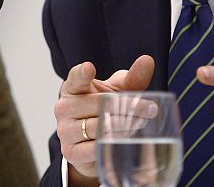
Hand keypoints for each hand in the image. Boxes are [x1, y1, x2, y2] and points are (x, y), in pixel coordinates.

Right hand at [55, 55, 154, 184]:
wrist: (90, 144)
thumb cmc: (104, 111)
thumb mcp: (117, 92)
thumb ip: (132, 78)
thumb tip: (147, 60)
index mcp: (72, 88)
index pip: (75, 78)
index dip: (82, 73)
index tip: (89, 68)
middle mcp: (64, 107)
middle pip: (97, 103)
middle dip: (127, 106)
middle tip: (149, 108)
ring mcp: (65, 130)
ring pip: (97, 127)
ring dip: (123, 126)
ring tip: (141, 123)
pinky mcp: (70, 151)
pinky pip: (93, 148)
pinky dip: (110, 144)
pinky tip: (123, 141)